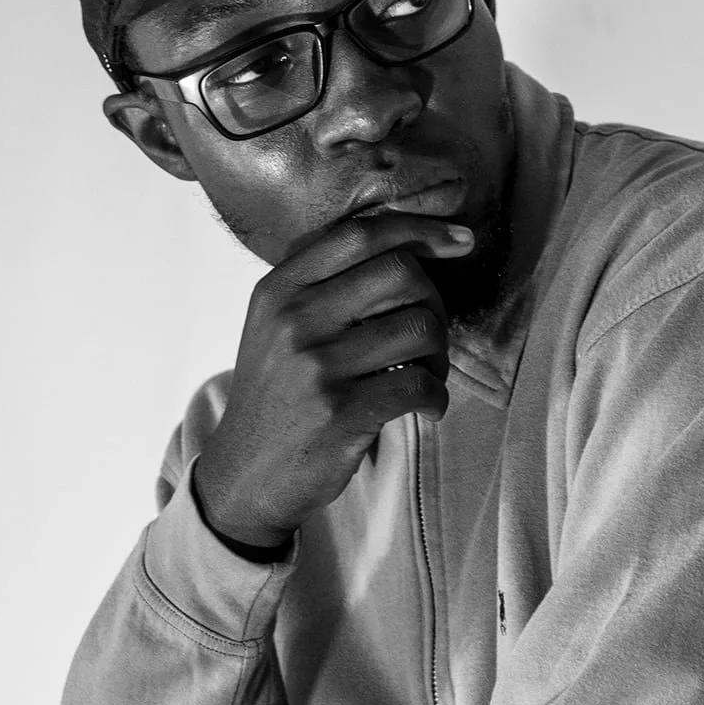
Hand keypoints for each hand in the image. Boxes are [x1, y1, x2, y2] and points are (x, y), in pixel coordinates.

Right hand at [193, 214, 474, 554]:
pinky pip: (419, 385)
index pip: (360, 234)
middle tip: (430, 336)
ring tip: (426, 377)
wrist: (244, 475)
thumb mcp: (277, 327)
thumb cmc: (277, 396)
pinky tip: (426, 408)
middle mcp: (294, 319)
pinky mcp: (341, 412)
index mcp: (279, 289)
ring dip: (439, 356)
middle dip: (434, 301)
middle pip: (400, 273)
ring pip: (419, 328)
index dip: (419, 229)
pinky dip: (436, 398)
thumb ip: (325, 286)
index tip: (459, 239)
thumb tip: (412, 248)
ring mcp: (316, 366)